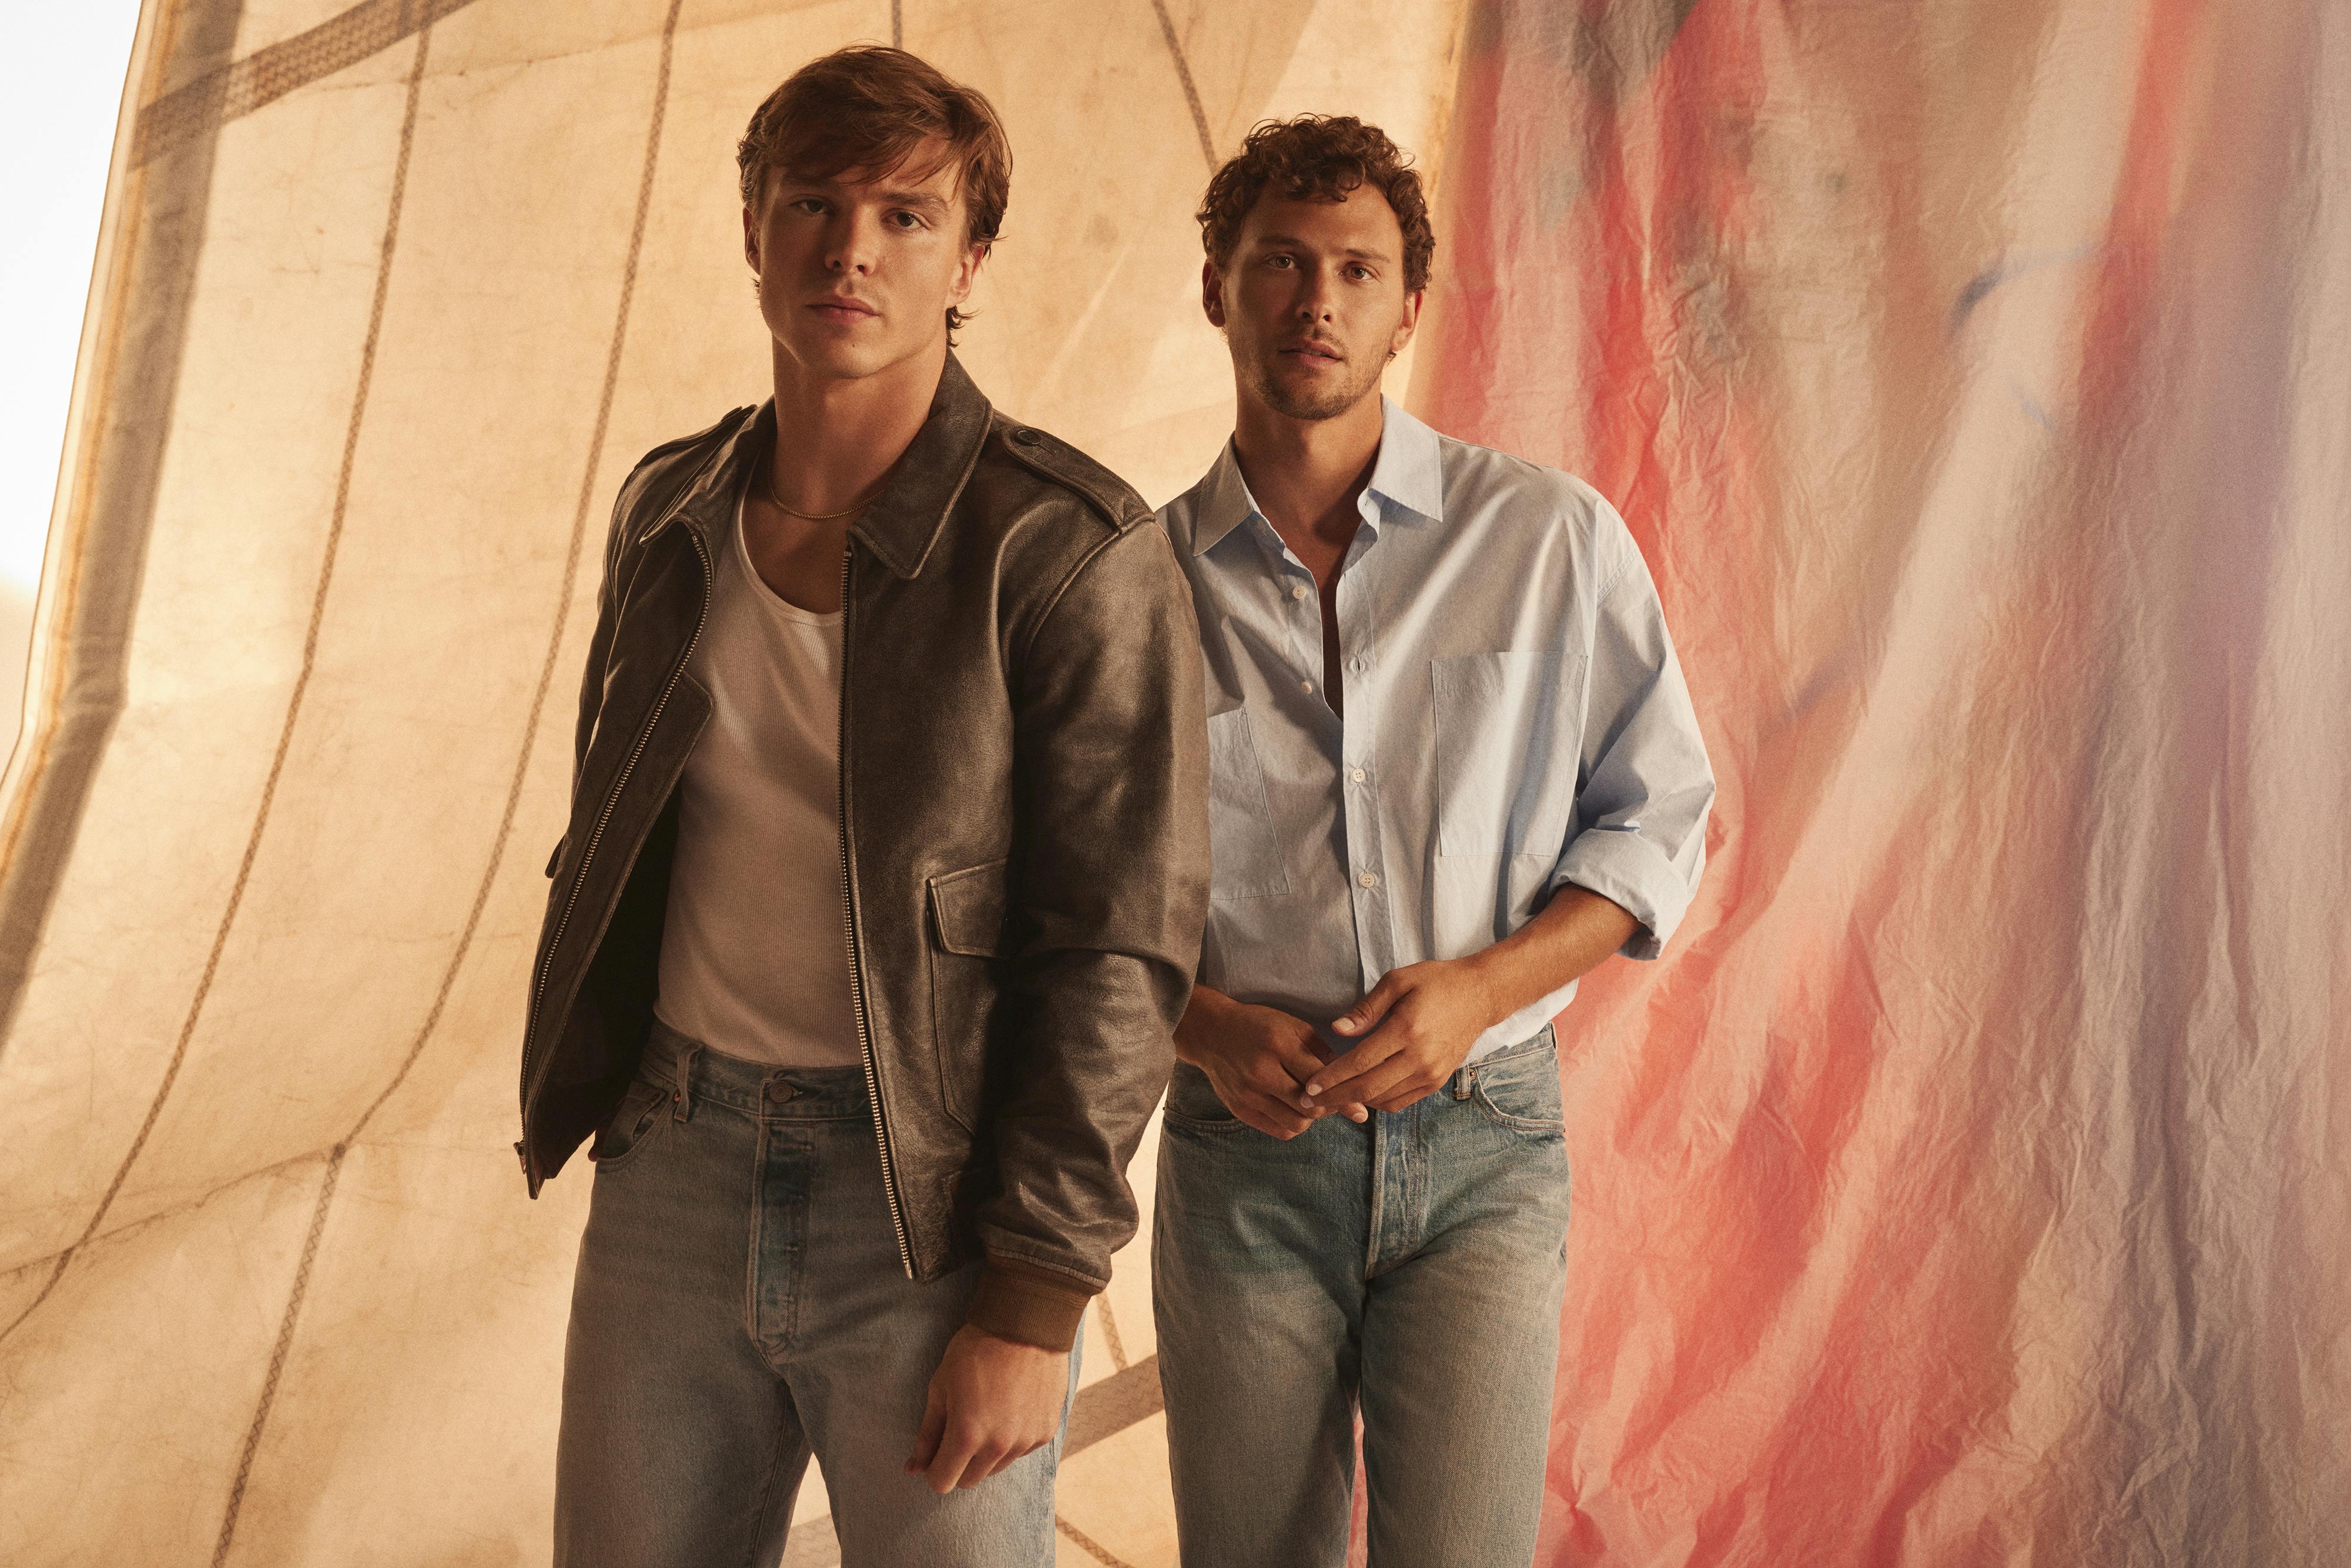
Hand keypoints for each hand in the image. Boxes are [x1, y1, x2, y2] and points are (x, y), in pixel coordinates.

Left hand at [904, 1325, 1069, 1492]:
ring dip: (985, 1453)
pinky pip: (1020, 1452)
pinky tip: (1010, 1409)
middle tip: (959, 1429)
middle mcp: (999, 1446)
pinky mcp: (1046, 1432)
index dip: (933, 1469)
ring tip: (986, 1414)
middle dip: (958, 1462)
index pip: (943, 1482)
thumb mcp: (941, 1387)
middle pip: (969, 1480)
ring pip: (996, 1468)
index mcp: (967, 1435)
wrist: (1026, 1323)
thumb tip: (912, 1469)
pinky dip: (1011, 1440)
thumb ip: (927, 1433)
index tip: (935, 1453)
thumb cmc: (976, 1350)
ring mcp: (1026, 1441)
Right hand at [1178, 990, 1367, 1137]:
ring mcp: (1248, 1094)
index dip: (1341, 1090)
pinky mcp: (1239, 1110)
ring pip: (1297, 1124)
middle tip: (1334, 1099)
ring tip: (1312, 1102)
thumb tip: (1353, 1085)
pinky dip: (1293, 1125)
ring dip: (1311, 1117)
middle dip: (1329, 1106)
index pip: (1320, 1079)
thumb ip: (1324, 1054)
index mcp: (1278, 1044)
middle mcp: (1261, 1071)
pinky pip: (1279, 1131)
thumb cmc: (1261, 1027)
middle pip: (1310, 1107)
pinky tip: (1294, 1109)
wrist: (1212, 1033)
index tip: (1354, 1094)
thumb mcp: (1295, 1028)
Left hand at [1307, 959, 1496, 1113]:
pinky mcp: (1437, 1081)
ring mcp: (1431, 1073)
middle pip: (1368, 1088)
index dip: (1331, 1077)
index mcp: (1406, 1029)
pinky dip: (1377, 1102)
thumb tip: (1337, 1029)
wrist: (1480, 995)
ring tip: (1329, 1101)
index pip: (1359, 1062)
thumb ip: (1366, 1008)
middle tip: (1309, 1102)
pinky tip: (1360, 1095)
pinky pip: (1401, 1101)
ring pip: (1384, 1099)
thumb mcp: (1398, 981)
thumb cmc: (1436, 982)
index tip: (1309, 1086)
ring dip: (1354, 1103)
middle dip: (1335, 1098)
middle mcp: (1419, 1057)